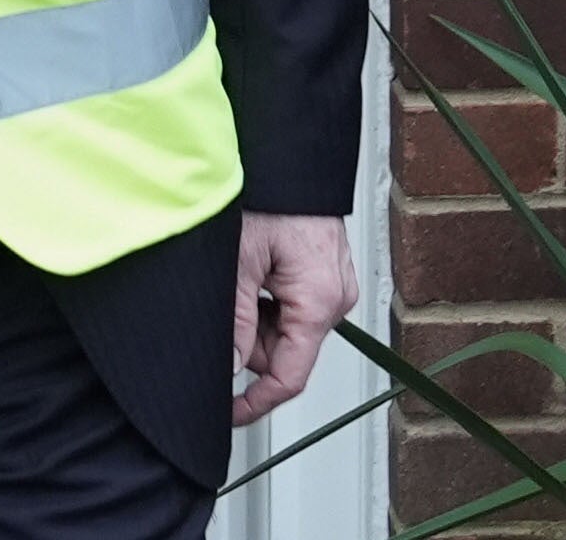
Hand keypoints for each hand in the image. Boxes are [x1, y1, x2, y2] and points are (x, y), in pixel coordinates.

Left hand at [229, 211, 355, 425]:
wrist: (290, 154)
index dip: (256, 401)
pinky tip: (257, 264)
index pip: (290, 376)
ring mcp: (334, 286)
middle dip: (251, 336)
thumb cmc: (270, 193)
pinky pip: (294, 305)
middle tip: (230, 294)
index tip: (229, 412)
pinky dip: (269, 296)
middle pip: (285, 351)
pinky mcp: (326, 274)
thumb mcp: (239, 262)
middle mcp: (336, 299)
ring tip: (244, 269)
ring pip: (286, 329)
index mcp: (319, 303)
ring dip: (258, 312)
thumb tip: (231, 368)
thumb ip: (237, 322)